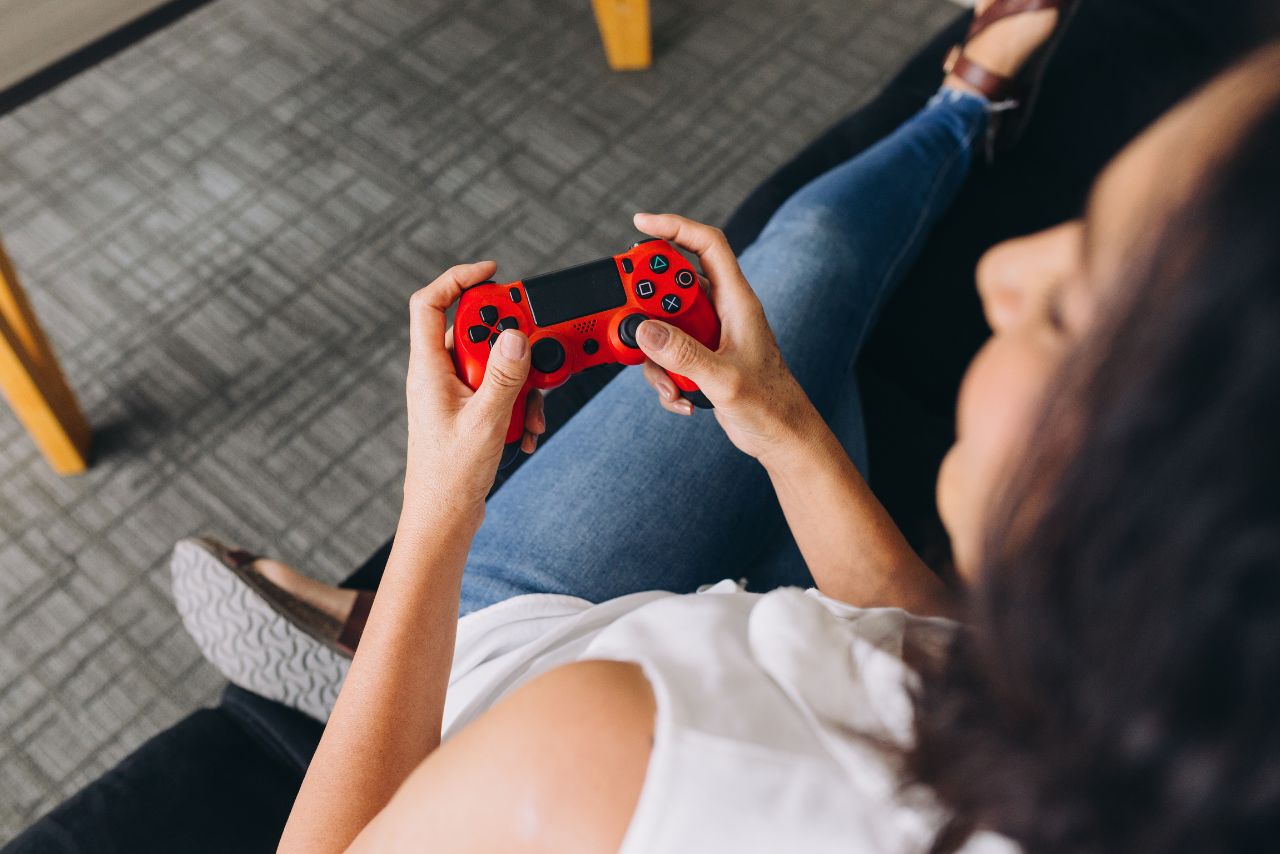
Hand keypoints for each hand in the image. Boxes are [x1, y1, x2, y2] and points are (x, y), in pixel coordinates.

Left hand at [402, 261, 545, 518]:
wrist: (443, 519)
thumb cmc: (450, 477)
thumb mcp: (486, 421)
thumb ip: (504, 375)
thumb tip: (515, 334)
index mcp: (428, 370)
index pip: (431, 304)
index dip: (458, 279)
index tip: (493, 274)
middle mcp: (437, 375)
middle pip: (474, 332)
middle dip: (510, 346)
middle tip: (531, 360)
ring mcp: (453, 393)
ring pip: (493, 363)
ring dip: (520, 384)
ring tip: (529, 414)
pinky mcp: (468, 411)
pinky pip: (498, 390)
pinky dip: (517, 405)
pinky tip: (525, 431)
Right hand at [632, 213, 819, 462]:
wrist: (781, 436)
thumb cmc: (770, 403)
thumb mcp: (724, 379)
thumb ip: (683, 354)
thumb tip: (644, 330)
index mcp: (736, 301)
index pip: (706, 245)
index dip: (674, 226)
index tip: (640, 223)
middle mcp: (720, 311)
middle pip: (671, 286)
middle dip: (648, 306)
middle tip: (634, 325)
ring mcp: (707, 335)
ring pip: (662, 325)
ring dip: (655, 356)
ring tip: (670, 383)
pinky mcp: (698, 358)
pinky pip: (665, 355)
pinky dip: (664, 378)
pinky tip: (681, 399)